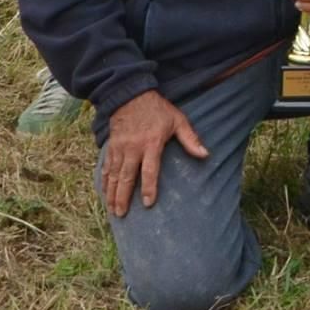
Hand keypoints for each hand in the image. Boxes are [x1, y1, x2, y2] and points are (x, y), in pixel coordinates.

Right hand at [102, 90, 206, 216]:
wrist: (131, 94)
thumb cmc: (158, 109)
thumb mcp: (178, 120)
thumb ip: (190, 139)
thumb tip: (205, 154)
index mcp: (151, 143)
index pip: (150, 170)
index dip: (149, 188)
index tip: (148, 203)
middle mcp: (133, 148)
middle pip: (127, 177)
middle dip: (123, 198)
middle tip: (121, 214)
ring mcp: (119, 147)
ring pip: (114, 175)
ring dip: (112, 193)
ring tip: (112, 210)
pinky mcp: (111, 146)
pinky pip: (106, 166)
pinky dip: (104, 181)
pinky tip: (104, 192)